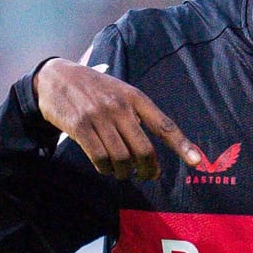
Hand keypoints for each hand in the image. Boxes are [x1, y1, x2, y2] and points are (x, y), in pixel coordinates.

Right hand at [34, 57, 200, 181]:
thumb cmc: (94, 89)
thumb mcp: (120, 92)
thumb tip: (151, 151)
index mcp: (135, 97)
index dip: (182, 145)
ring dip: (125, 172)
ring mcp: (99, 116)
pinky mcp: (80, 126)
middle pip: (144, 149)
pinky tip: (106, 168)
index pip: (164, 124)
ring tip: (123, 173)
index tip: (197, 162)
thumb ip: (137, 115)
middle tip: (147, 175)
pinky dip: (106, 169)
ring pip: (122, 157)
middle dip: (148, 168)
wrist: (56, 77)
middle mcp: (120, 106)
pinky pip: (99, 158)